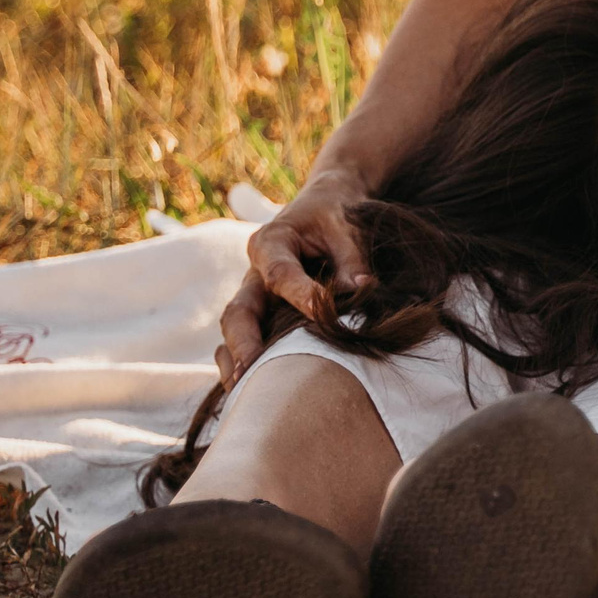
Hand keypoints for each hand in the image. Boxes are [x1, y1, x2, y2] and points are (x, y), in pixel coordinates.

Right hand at [220, 169, 373, 385]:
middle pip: (239, 310)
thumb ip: (350, 259)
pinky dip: (242, 362)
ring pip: (236, 330)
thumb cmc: (333, 217)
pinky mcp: (261, 313)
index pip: (280, 274)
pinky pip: (243, 339)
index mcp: (271, 243)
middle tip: (250, 371)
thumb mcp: (346, 228)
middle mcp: (254, 273)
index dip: (300, 295)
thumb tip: (361, 289)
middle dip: (243, 342)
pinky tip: (245, 389)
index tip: (322, 314)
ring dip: (238, 359)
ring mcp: (254, 296)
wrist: (323, 207)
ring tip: (243, 389)